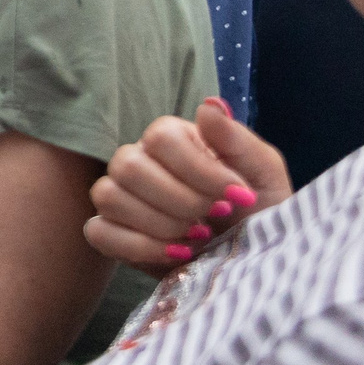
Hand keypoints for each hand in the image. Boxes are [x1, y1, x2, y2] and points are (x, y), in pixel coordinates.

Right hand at [84, 98, 291, 272]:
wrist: (254, 259)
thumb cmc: (260, 212)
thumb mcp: (264, 172)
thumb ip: (236, 139)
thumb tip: (209, 105)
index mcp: (172, 139)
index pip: (159, 138)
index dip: (199, 171)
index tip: (237, 196)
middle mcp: (138, 161)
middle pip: (128, 167)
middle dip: (180, 201)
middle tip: (215, 218)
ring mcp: (119, 197)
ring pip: (109, 197)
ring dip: (161, 225)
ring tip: (197, 236)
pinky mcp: (110, 233)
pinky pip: (100, 233)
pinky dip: (140, 247)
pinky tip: (176, 254)